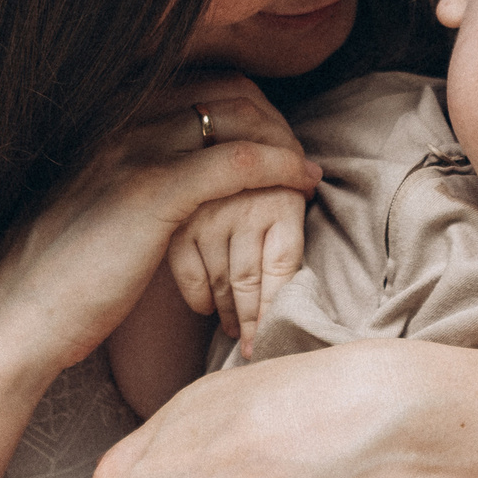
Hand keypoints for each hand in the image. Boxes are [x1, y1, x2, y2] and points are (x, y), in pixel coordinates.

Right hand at [0, 74, 316, 383]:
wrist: (11, 319)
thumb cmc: (53, 282)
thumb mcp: (91, 213)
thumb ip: (125, 185)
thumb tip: (170, 192)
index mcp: (103, 125)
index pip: (194, 83)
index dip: (245, 104)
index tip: (272, 136)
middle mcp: (117, 126)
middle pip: (222, 91)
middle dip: (272, 117)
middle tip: (298, 153)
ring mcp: (132, 154)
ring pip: (235, 119)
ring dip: (284, 141)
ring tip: (305, 171)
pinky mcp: (150, 194)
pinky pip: (236, 161)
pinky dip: (279, 167)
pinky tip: (301, 184)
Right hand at [167, 186, 307, 345]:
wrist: (227, 129)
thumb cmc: (269, 174)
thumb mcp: (292, 193)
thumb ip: (291, 235)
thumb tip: (295, 293)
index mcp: (283, 203)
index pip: (282, 273)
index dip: (276, 311)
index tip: (272, 338)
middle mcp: (247, 208)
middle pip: (249, 282)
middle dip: (251, 323)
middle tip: (251, 348)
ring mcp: (211, 214)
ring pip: (219, 281)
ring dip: (227, 312)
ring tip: (234, 331)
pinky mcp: (181, 218)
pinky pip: (188, 272)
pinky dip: (198, 296)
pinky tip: (207, 308)